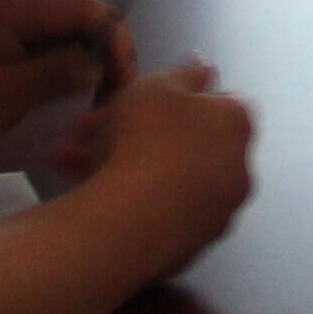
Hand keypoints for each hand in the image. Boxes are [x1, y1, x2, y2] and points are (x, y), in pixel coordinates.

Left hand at [0, 0, 140, 143]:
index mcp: (21, 8)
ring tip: (90, 112)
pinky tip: (65, 102)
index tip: (122, 86)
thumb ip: (54, 76)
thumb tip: (100, 64)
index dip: (117, 44)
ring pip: (76, 37)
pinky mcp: (14, 37)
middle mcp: (24, 4)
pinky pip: (56, 47)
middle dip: (107, 60)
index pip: (92, 12)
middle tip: (109, 108)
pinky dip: (67, 72)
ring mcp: (19, 19)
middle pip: (89, 22)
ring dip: (88, 69)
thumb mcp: (2, 96)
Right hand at [64, 65, 257, 264]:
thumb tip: (204, 68)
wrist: (132, 221)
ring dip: (125, 164)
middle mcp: (238, 169)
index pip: (219, 101)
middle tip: (94, 129)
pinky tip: (90, 192)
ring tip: (73, 161)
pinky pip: (159, 210)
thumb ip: (184, 74)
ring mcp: (217, 211)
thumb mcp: (156, 86)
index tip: (143, 99)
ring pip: (166, 177)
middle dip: (137, 133)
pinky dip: (131, 198)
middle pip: (186, 142)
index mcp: (237, 124)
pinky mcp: (192, 245)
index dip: (178, 98)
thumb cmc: (146, 141)